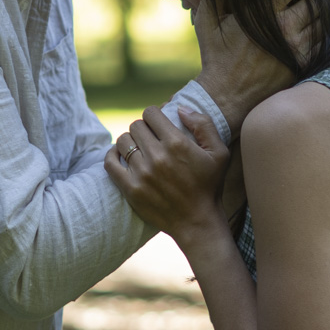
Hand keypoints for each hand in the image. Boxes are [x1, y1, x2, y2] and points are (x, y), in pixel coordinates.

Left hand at [105, 106, 230, 241]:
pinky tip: (121, 156)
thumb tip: (179, 108)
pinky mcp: (130, 188)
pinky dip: (112, 155)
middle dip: (143, 129)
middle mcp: (158, 156)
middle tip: (151, 139)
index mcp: (177, 143)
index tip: (158, 124)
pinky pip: (109, 162)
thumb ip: (203, 124)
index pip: (151, 113)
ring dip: (129, 142)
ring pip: (122, 141)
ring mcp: (142, 173)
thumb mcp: (220, 152)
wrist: (197, 222)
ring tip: (139, 149)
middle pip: (135, 126)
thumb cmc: (210, 186)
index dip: (154, 115)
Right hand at [195, 0, 314, 134]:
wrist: (226, 97)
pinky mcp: (302, 64)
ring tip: (315, 7)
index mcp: (264, 12)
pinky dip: (320, 33)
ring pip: (322, 21)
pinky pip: (322, 42)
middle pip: (316, 0)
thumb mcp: (208, 19)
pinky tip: (311, 30)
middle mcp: (285, 27)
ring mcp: (296, 47)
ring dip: (320, 12)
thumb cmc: (215, 56)